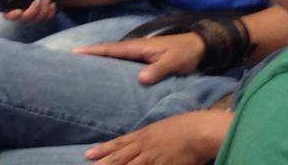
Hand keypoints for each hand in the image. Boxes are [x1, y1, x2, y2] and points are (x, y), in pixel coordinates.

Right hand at [2, 0, 58, 23]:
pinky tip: (51, 2)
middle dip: (32, 11)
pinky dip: (50, 11)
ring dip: (43, 10)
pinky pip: (47, 18)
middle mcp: (21, 7)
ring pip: (37, 20)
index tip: (19, 11)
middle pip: (24, 19)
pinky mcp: (43, 10)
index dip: (12, 16)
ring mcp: (32, 10)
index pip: (8, 14)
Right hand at [74, 32, 205, 84]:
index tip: (76, 52)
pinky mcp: (142, 58)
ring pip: (113, 55)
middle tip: (70, 59)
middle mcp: (134, 48)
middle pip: (108, 50)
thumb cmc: (184, 54)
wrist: (197, 47)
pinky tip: (104, 70)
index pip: (112, 49)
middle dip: (90, 53)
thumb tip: (140, 78)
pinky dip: (109, 62)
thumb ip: (158, 70)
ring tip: (81, 65)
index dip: (94, 50)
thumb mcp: (173, 62)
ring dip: (98, 57)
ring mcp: (138, 52)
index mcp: (138, 47)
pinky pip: (121, 60)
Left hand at [85, 111, 230, 163]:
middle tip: (88, 164)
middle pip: (119, 157)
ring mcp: (152, 157)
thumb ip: (149, 137)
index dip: (103, 149)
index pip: (118, 143)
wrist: (200, 130)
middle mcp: (144, 146)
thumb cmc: (185, 127)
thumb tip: (139, 141)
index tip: (88, 154)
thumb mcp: (161, 129)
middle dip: (103, 162)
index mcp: (143, 135)